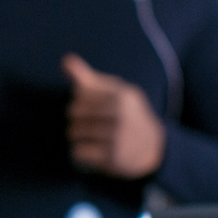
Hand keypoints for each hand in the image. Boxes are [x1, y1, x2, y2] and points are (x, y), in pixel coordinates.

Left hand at [62, 54, 164, 178]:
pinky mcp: (112, 157)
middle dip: (75, 120)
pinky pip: (78, 153)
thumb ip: (88, 78)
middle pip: (74, 113)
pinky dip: (79, 154)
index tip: (90, 108)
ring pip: (74, 133)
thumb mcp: (113, 92)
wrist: (152, 147)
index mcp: (121, 95)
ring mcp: (118, 137)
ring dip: (76, 137)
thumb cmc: (125, 114)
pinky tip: (90, 152)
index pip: (80, 94)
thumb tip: (65, 60)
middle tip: (86, 125)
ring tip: (88, 138)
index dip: (79, 101)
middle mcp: (121, 115)